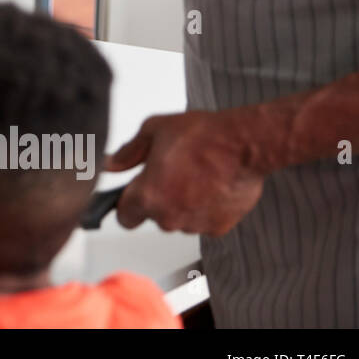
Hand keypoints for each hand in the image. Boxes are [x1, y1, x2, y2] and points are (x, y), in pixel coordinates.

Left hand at [105, 109, 265, 235]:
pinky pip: (203, 221)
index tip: (133, 195)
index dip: (128, 205)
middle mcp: (170, 217)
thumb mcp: (153, 131)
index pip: (125, 218)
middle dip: (158, 199)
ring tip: (194, 176)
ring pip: (180, 220)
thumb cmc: (203, 136)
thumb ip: (129, 152)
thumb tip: (113, 165)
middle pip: (154, 217)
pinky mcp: (219, 227)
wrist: (245, 144)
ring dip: (182, 204)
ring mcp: (195, 225)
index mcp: (148, 196)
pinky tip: (211, 186)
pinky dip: (205, 209)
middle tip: (171, 174)